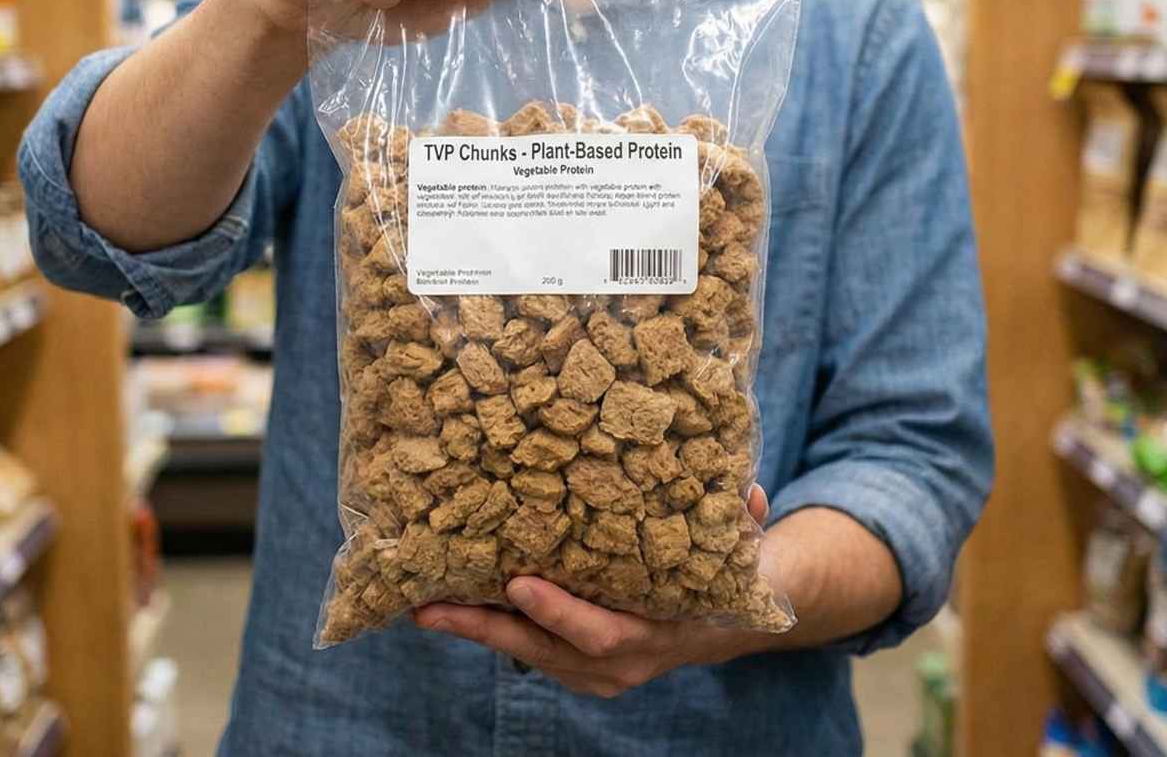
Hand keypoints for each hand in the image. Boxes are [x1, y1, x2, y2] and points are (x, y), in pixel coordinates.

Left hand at [413, 487, 770, 698]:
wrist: (720, 622)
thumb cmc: (723, 573)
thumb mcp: (742, 551)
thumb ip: (743, 526)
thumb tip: (749, 494)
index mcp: (655, 634)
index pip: (601, 633)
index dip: (560, 613)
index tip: (519, 584)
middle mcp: (619, 662)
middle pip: (542, 651)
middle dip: (484, 629)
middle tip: (431, 607)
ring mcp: (591, 672)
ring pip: (523, 653)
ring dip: (471, 628)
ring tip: (417, 604)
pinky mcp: (570, 666)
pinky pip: (522, 648)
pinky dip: (485, 627)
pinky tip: (442, 602)